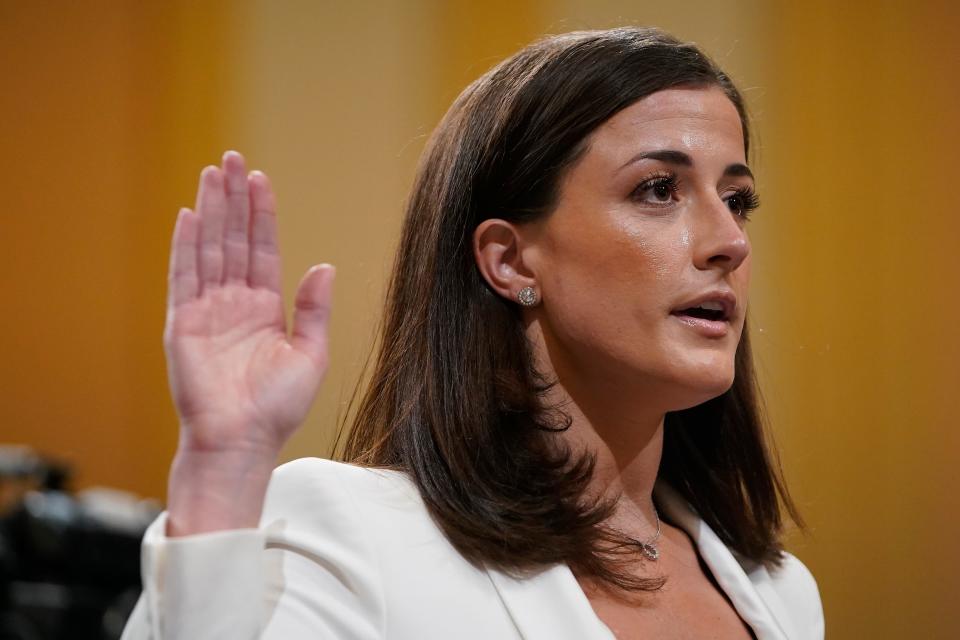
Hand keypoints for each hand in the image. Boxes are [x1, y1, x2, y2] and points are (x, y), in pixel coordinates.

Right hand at [164, 151, 333, 456]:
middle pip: (233, 239)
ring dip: (210, 210)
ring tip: (212, 172)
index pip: (263, 249)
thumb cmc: (277, 407)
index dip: (262, 214)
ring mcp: (206, 310)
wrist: (243, 441)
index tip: (260, 179)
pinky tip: (188, 215)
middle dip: (233, 199)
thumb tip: (324, 265)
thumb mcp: (310, 354)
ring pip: (208, 248)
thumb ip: (314, 309)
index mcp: (265, 307)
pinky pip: (183, 277)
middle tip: (232, 158)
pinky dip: (184, 245)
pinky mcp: (181, 323)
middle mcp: (234, 303)